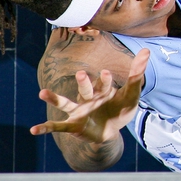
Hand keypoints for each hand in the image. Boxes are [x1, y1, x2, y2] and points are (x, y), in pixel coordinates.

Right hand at [30, 49, 149, 142]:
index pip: (104, 82)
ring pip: (65, 103)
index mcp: (102, 89)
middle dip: (84, 83)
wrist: (113, 131)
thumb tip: (147, 50)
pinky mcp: (73, 125)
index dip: (105, 79)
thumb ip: (137, 74)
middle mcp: (88, 98)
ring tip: (42, 93)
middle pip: (85, 89)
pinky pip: (57, 126)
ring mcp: (79, 111)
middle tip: (81, 74)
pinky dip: (45, 128)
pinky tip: (33, 130)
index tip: (107, 72)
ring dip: (54, 98)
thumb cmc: (121, 109)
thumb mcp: (132, 94)